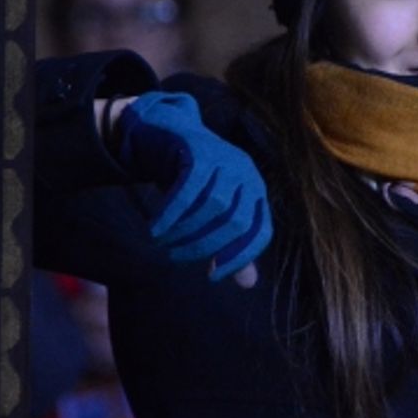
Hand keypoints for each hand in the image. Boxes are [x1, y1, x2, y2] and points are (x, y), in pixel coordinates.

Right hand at [113, 91, 271, 284]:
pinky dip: (171, 213)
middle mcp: (249, 174)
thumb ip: (232, 246)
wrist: (169, 133)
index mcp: (257, 192)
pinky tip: (155, 229)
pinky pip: (188, 189)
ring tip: (163, 243)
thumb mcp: (215, 214)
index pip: (261, 233)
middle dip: (204, 247)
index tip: (213, 275)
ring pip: (212, 206)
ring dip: (185, 231)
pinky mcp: (201, 149)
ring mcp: (227, 158)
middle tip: (176, 257)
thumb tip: (248, 283)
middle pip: (237, 222)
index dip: (240, 258)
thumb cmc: (195, 182)